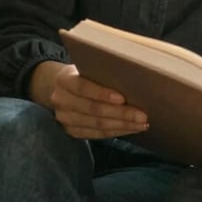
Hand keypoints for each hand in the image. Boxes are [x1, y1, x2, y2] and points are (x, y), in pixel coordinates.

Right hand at [30, 60, 148, 139]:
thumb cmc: (82, 74)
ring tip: (142, 124)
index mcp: (64, 80)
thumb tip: (132, 78)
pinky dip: (117, 132)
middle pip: (94, 110)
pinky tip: (131, 129)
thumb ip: (101, 72)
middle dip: (121, 114)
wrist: (59, 87)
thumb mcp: (86, 67)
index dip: (102, 94)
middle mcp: (61, 101)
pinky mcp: (72, 132)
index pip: (83, 87)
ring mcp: (65, 119)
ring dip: (123, 126)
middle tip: (143, 116)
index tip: (123, 98)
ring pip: (98, 125)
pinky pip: (97, 135)